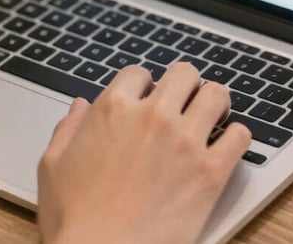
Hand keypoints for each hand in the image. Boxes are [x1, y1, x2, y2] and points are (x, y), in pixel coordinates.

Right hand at [37, 63, 250, 243]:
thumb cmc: (74, 219)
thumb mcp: (53, 165)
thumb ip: (68, 128)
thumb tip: (80, 106)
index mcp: (114, 109)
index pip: (139, 73)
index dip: (143, 85)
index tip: (145, 98)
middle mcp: (153, 117)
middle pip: (184, 73)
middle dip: (183, 84)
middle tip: (183, 100)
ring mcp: (185, 143)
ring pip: (216, 95)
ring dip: (214, 101)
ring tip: (211, 114)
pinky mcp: (210, 173)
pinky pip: (240, 136)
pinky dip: (236, 136)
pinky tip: (226, 145)